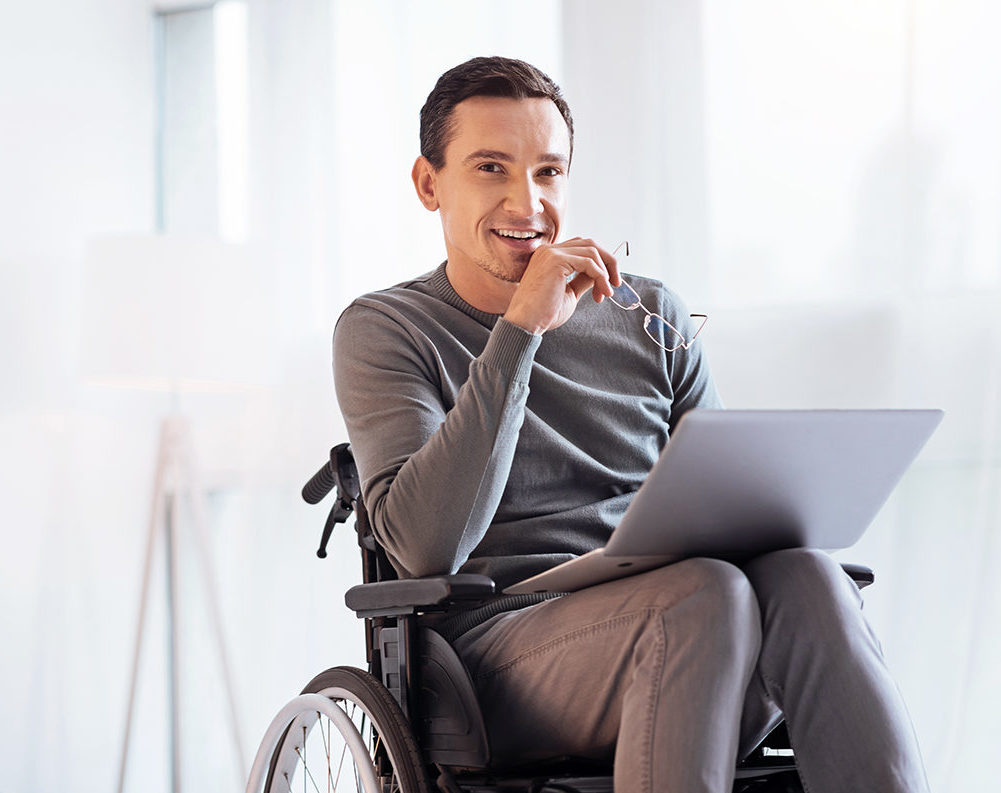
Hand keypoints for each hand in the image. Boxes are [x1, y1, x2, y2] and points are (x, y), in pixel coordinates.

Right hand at [503, 238, 621, 334]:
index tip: (606, 285)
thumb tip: (600, 274)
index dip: (599, 264)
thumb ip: (583, 280)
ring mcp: (551, 253)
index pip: (582, 248)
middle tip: (615, 283)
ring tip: (605, 293)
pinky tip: (602, 292)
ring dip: (605, 272)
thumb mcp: (570, 293)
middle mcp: (549, 250)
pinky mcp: (556, 260)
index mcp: (549, 256)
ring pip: (592, 251)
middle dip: (608, 262)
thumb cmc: (543, 314)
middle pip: (590, 244)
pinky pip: (589, 262)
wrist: (525, 324)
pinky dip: (600, 276)